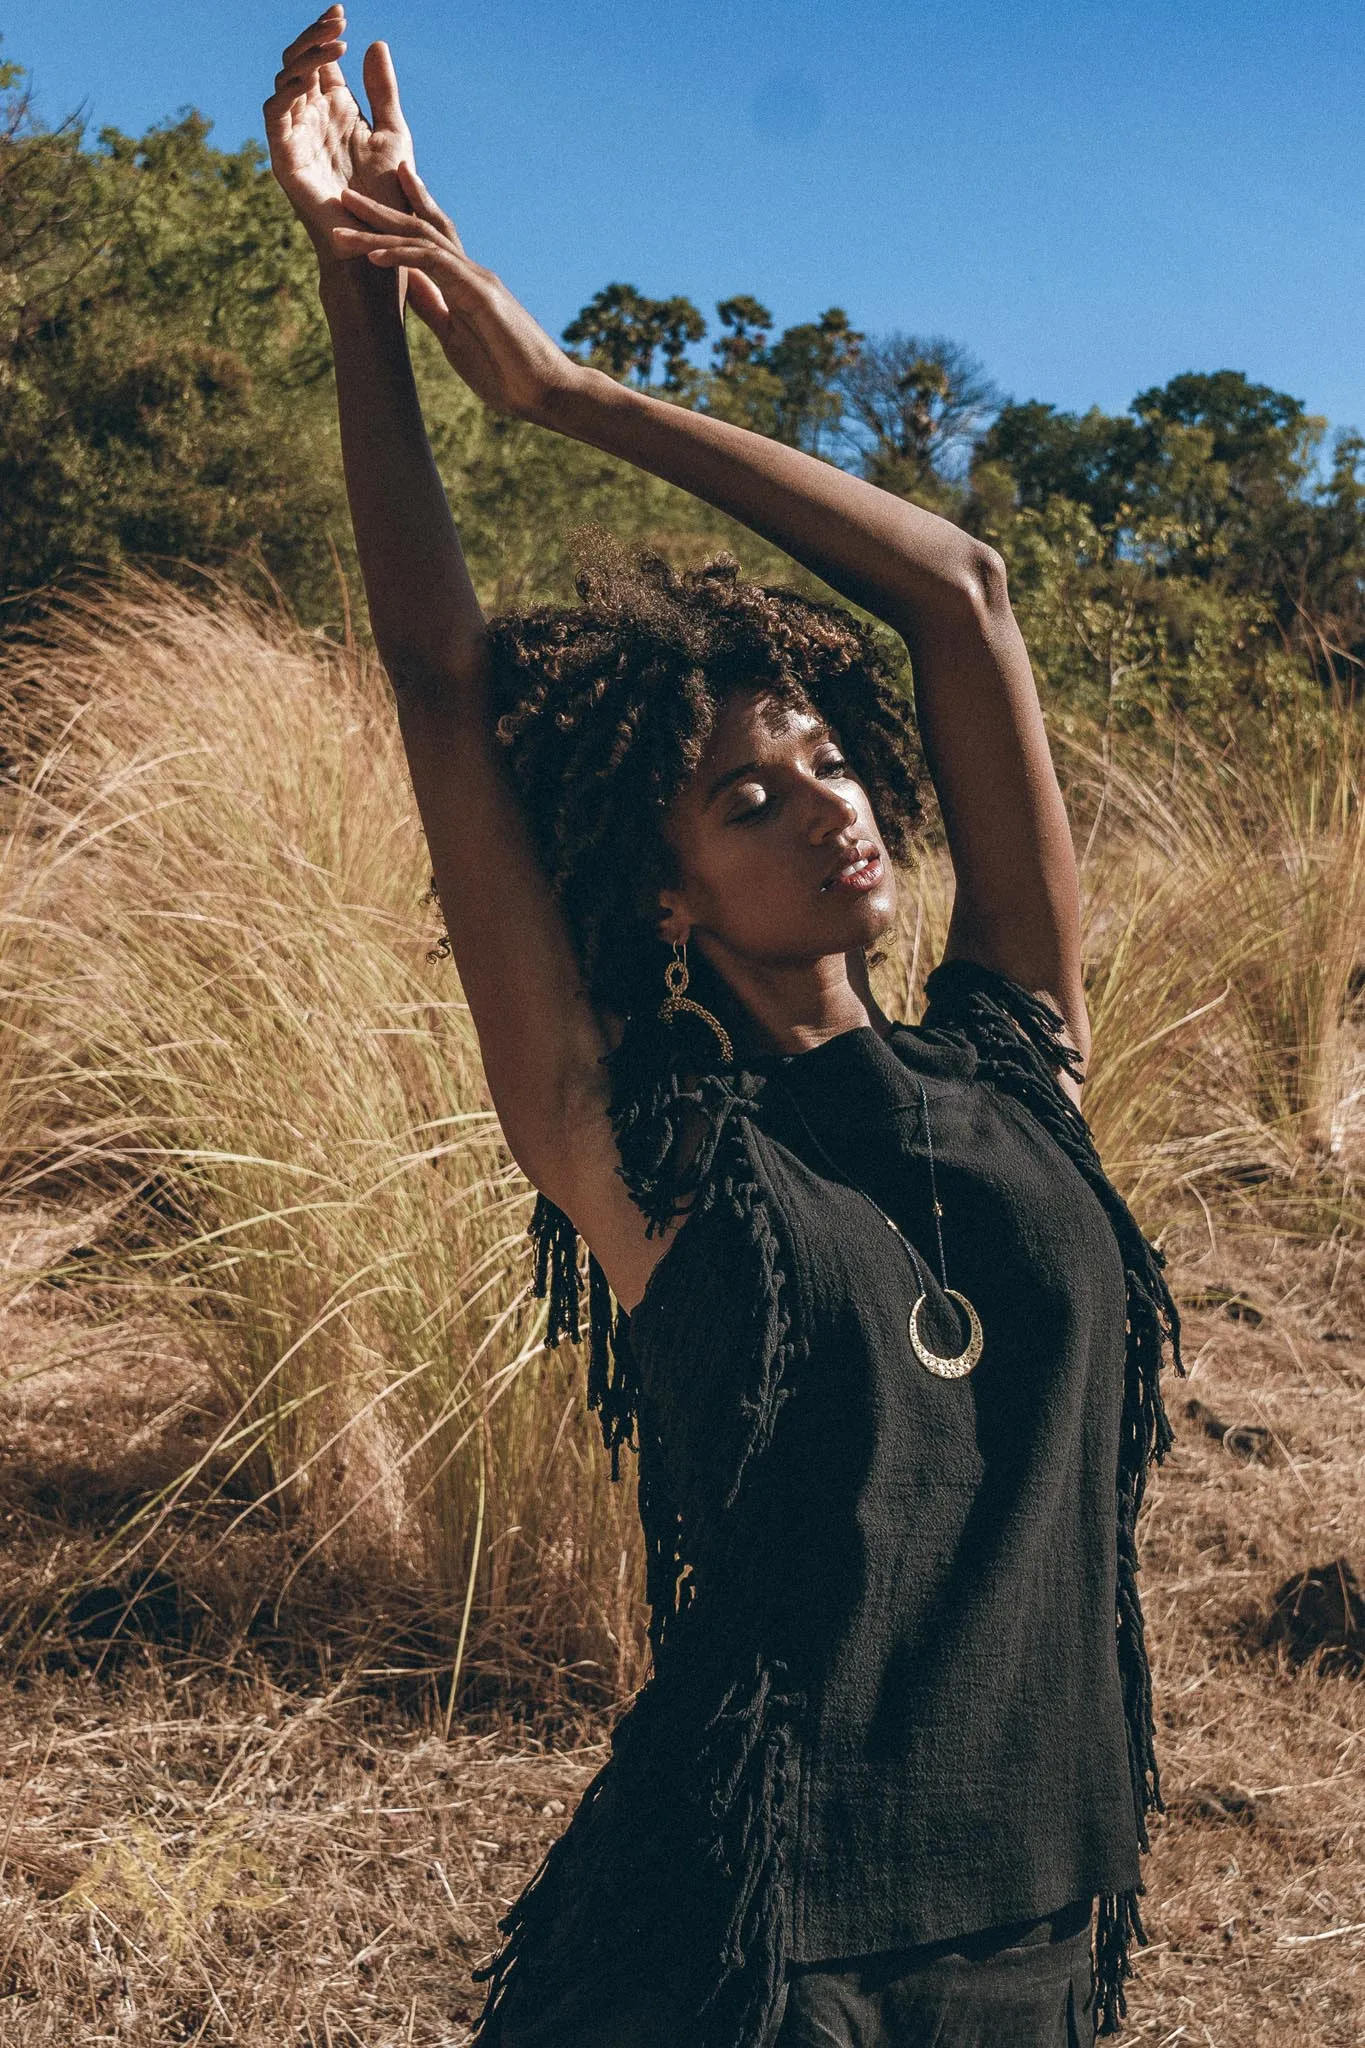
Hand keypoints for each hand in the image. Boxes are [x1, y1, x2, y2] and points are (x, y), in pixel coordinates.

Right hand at [263, 6, 412, 255]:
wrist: (379, 243)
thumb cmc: (388, 198)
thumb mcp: (392, 134)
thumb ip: (382, 91)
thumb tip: (375, 43)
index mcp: (335, 109)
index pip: (321, 60)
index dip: (326, 34)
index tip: (342, 12)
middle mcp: (312, 118)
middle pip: (299, 62)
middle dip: (314, 38)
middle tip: (338, 21)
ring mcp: (296, 137)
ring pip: (286, 81)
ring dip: (305, 58)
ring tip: (334, 46)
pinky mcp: (285, 159)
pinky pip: (275, 115)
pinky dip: (287, 92)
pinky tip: (310, 77)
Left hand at [331, 166, 583, 422]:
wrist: (547, 392)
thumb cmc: (508, 374)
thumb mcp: (455, 338)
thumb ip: (433, 307)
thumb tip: (407, 287)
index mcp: (464, 284)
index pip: (429, 240)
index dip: (403, 216)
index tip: (369, 203)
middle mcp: (470, 272)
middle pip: (420, 229)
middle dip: (381, 211)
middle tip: (344, 195)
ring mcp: (477, 279)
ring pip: (421, 241)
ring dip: (379, 232)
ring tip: (342, 227)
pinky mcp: (481, 294)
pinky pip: (435, 265)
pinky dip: (402, 256)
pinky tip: (374, 255)